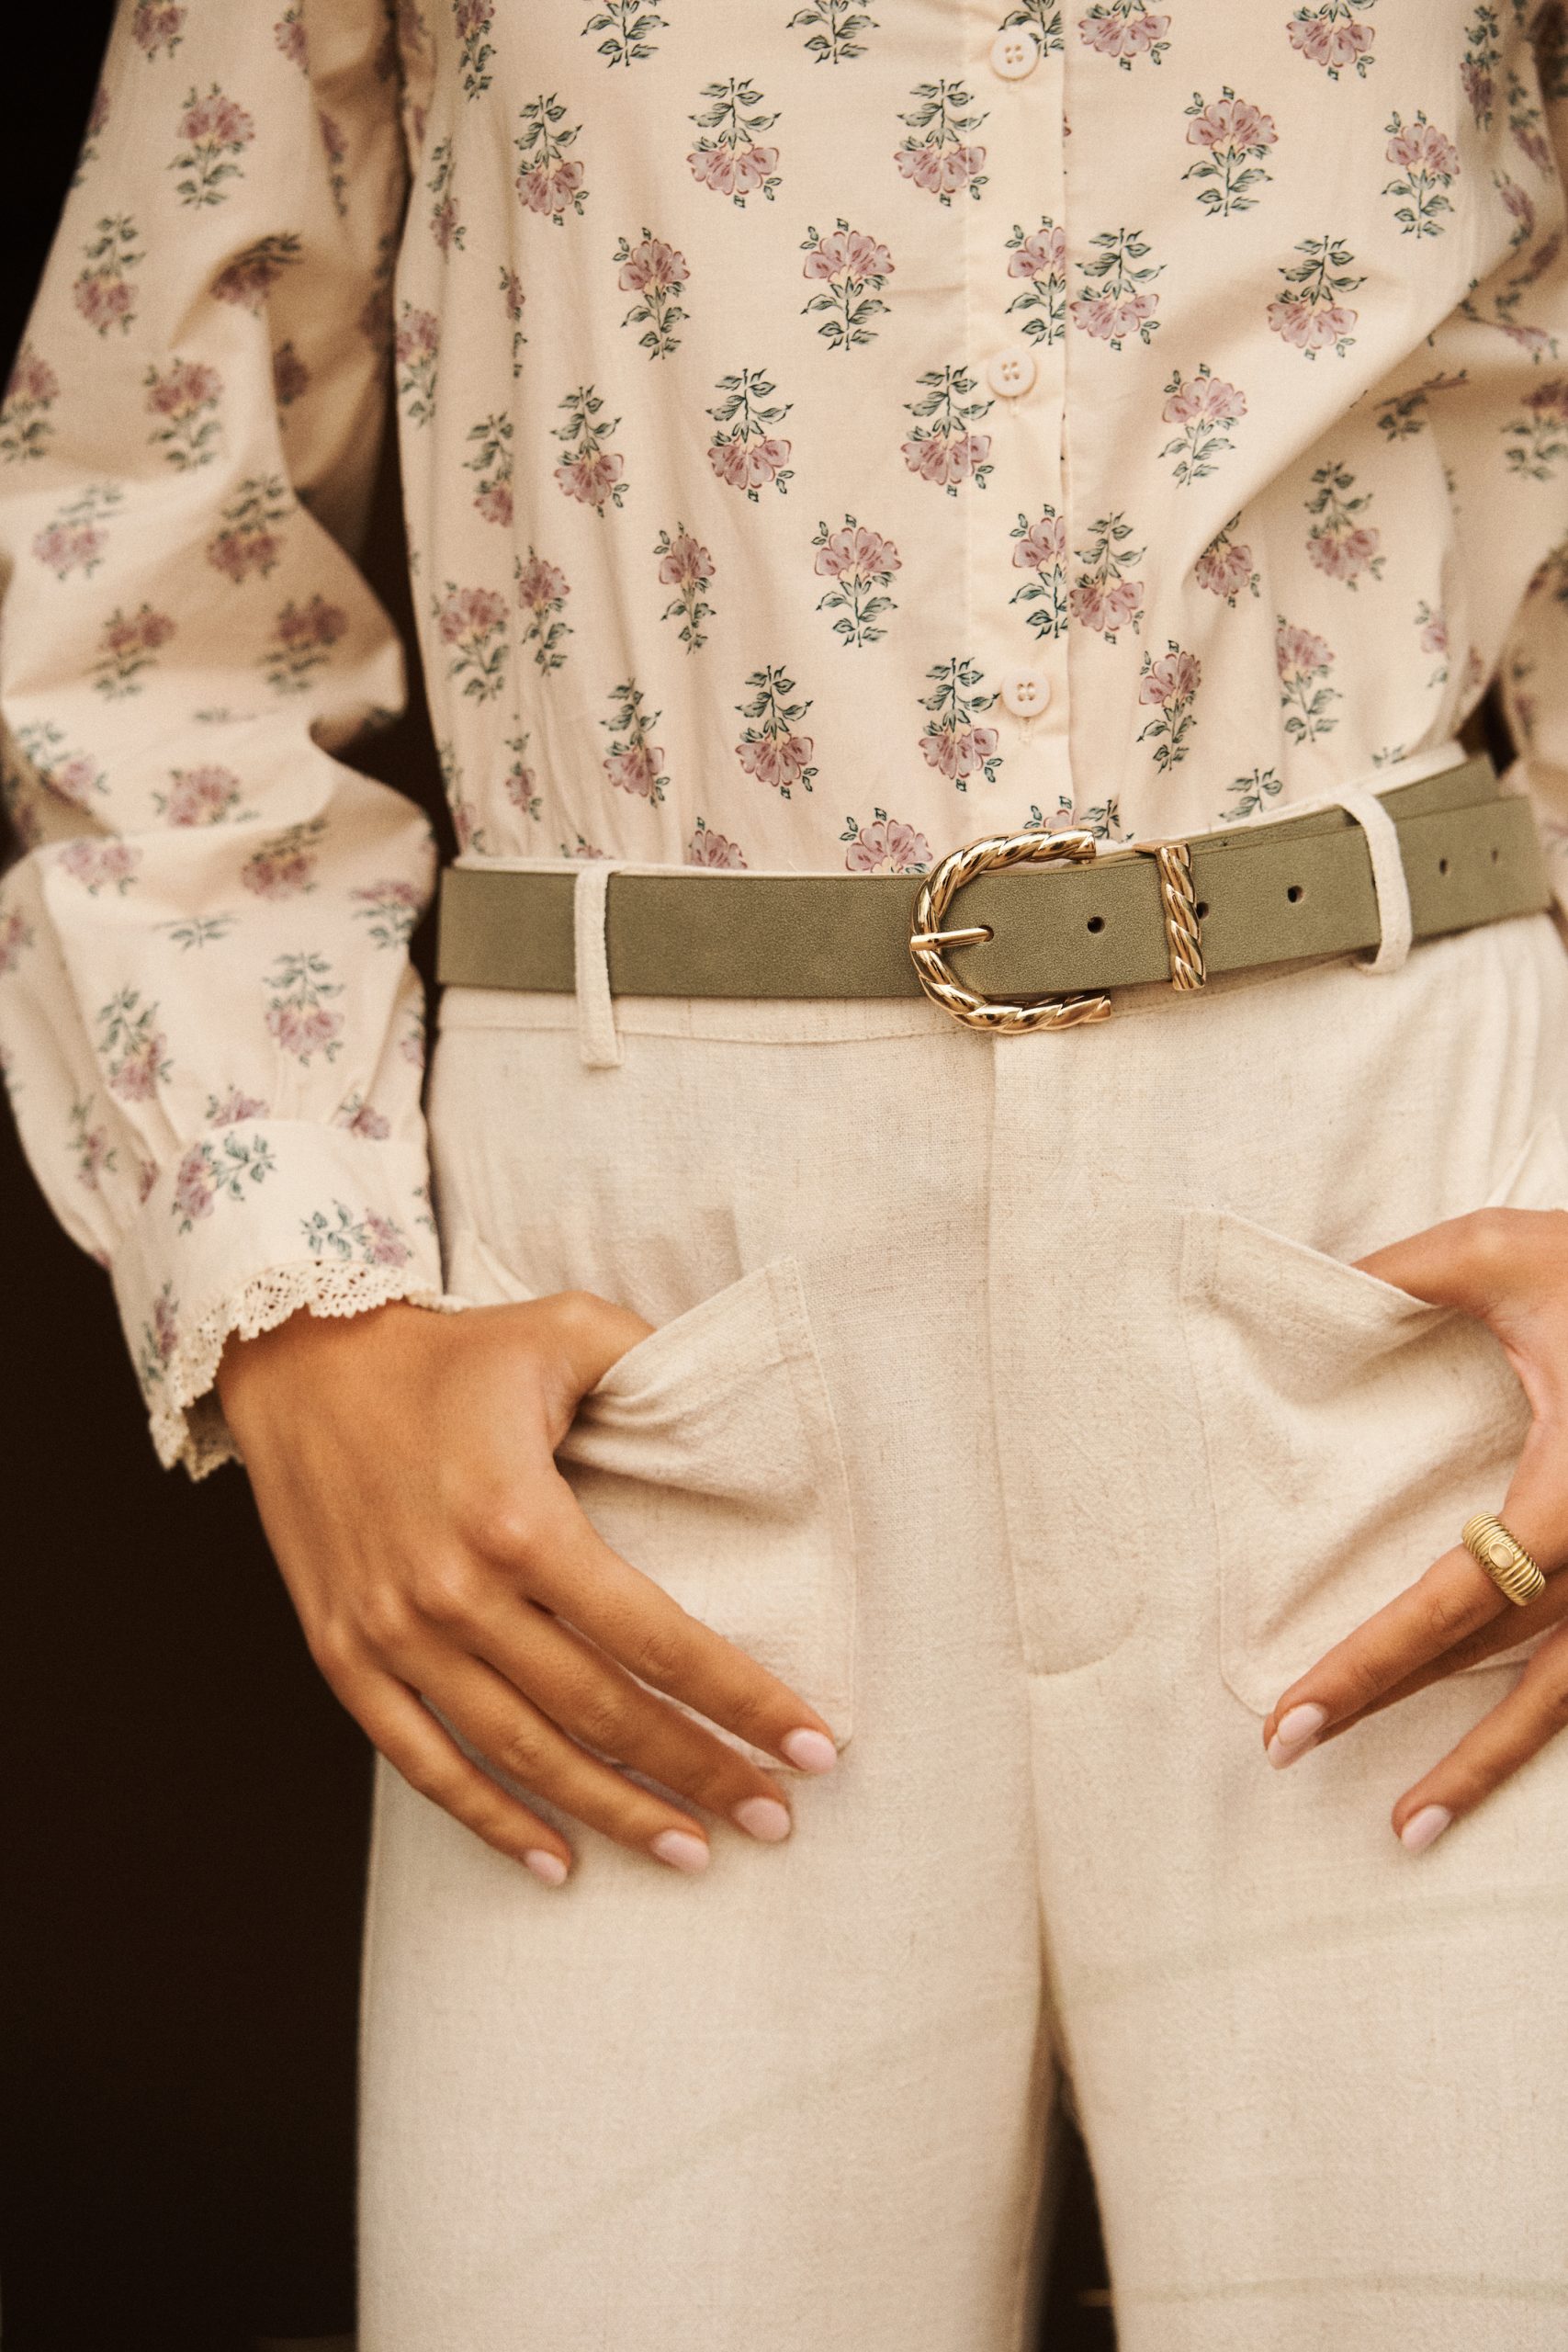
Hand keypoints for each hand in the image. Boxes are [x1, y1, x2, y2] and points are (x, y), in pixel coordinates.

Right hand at [216, 1296, 838, 1884]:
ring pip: (525, 1756)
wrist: (299, 1362)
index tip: (812, 1748)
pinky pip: (425, 1763)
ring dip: (615, 1814)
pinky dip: (492, 1821)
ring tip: (691, 1851)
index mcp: (521, 1519)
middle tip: (775, 1817)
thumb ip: (658, 1362)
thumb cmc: (448, 1351)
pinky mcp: (346, 1657)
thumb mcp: (567, 1330)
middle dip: (700, 1773)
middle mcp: (457, 1593)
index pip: (657, 1638)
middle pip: (603, 1712)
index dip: (742, 1701)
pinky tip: (557, 1859)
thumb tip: (744, 1395)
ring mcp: (395, 1635)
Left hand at [1262, 1203, 1567, 1851]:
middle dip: (1394, 1720)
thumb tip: (1311, 1285)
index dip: (1367, 1667)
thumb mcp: (1507, 1253)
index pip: (1451, 1603)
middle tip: (1285, 1753)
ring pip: (1564, 1698)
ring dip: (1485, 1764)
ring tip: (1408, 1832)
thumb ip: (1405, 1274)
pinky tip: (1488, 1756)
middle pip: (1496, 1668)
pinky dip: (1542, 1719)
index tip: (1289, 1718)